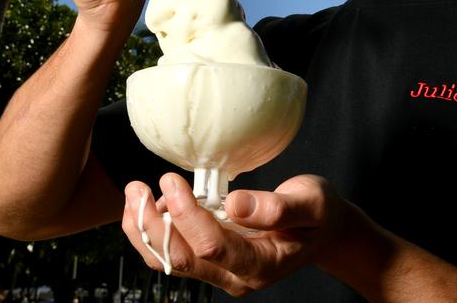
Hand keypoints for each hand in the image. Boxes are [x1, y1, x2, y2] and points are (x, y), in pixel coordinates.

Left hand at [123, 174, 359, 294]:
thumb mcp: (311, 203)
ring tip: (134, 194)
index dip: (187, 215)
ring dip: (145, 230)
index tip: (173, 180)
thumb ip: (278, 207)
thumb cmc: (318, 215)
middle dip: (153, 224)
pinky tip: (150, 205)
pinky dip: (155, 231)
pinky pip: (175, 253)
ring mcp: (222, 272)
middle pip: (182, 259)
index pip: (214, 247)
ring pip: (170, 261)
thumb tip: (235, 204)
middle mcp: (236, 276)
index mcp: (262, 264)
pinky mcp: (212, 262)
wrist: (323, 231)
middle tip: (136, 188)